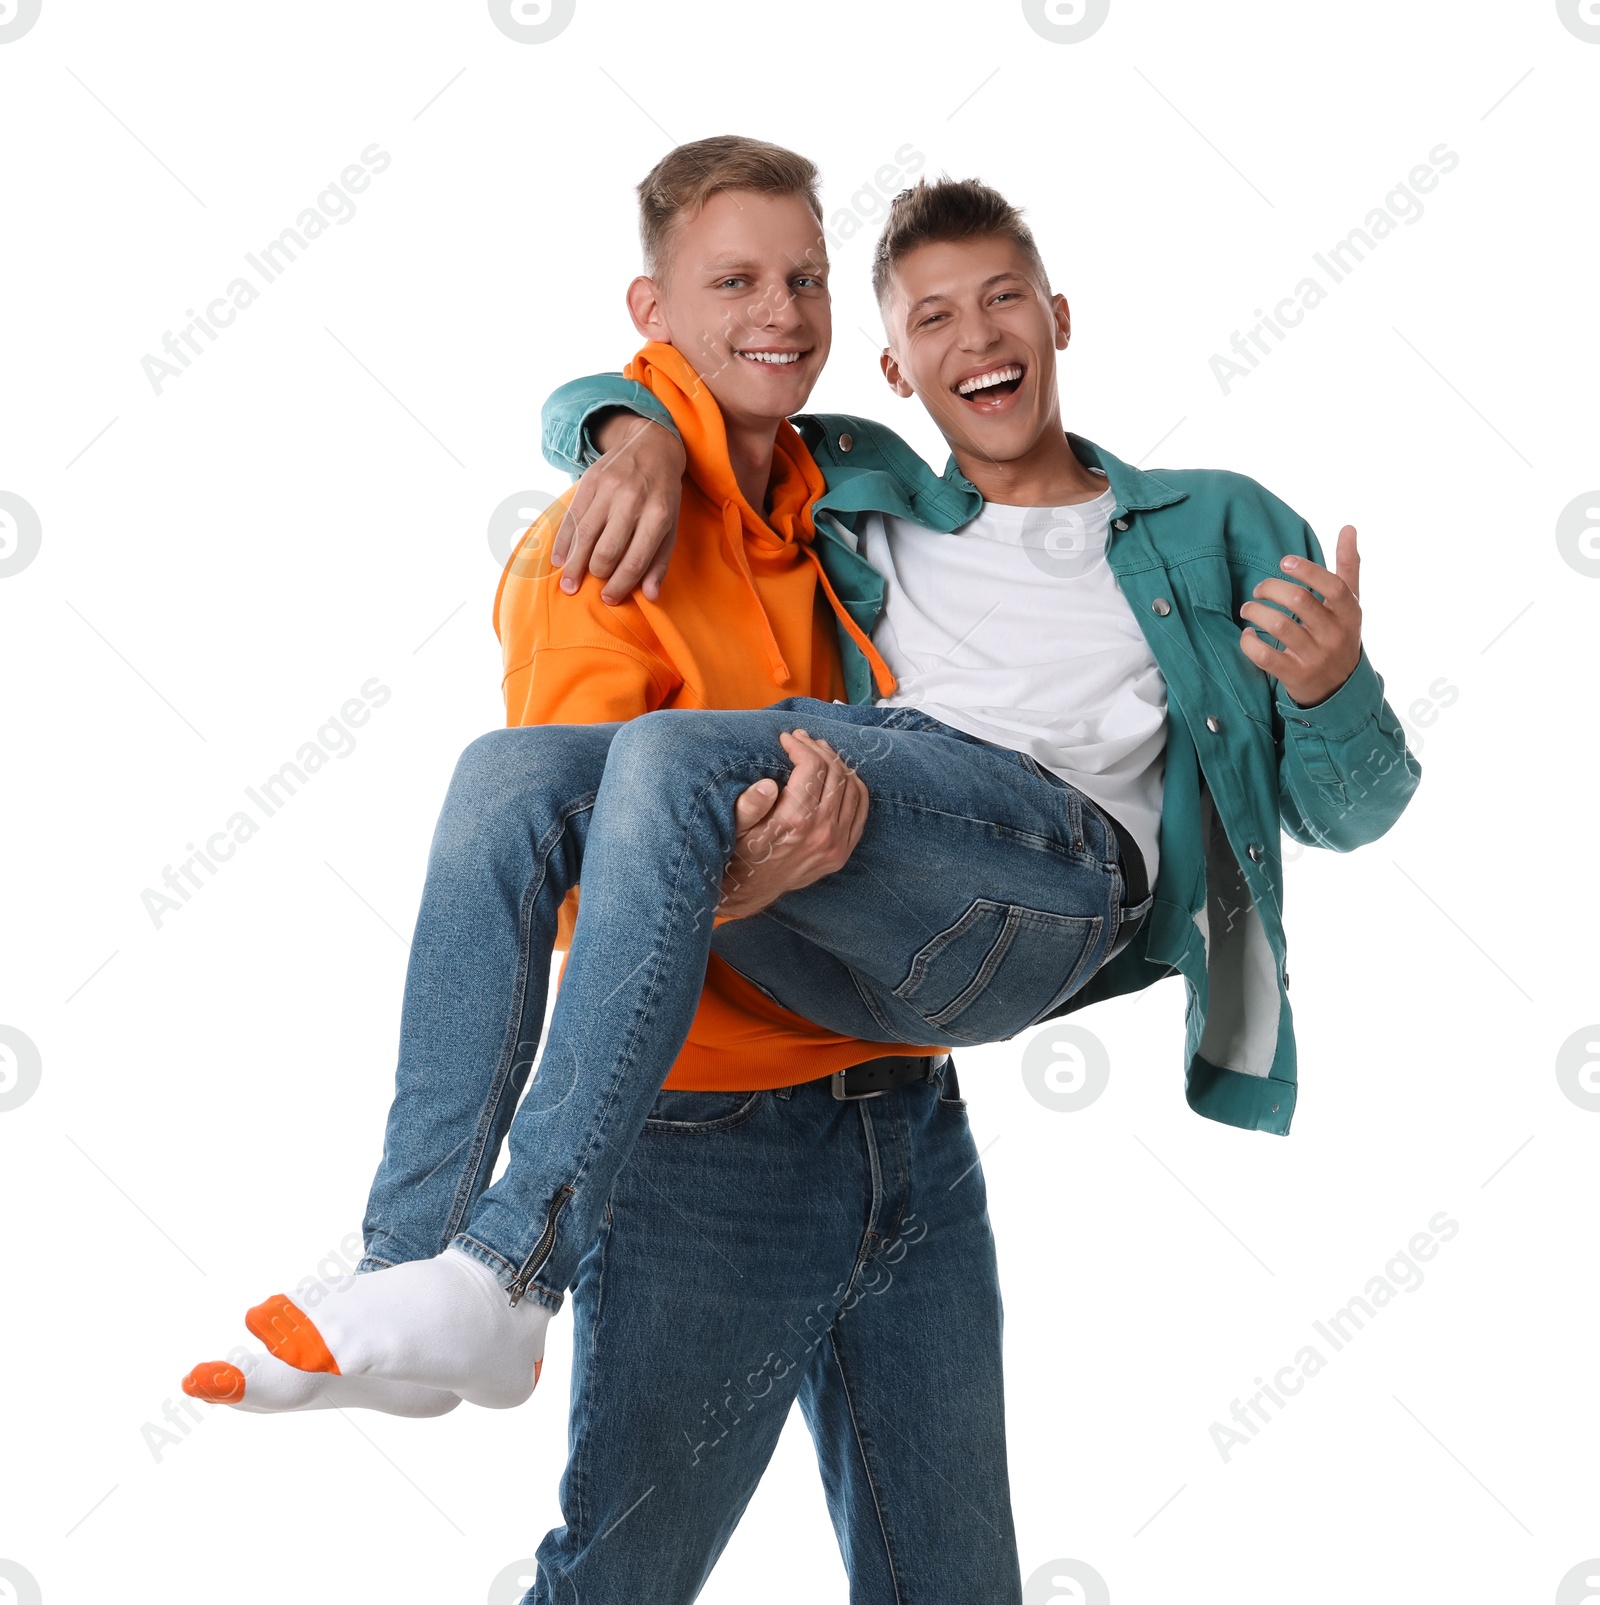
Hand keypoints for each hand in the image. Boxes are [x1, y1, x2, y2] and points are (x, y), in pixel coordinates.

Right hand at [553, 413, 684, 604]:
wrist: (651, 446)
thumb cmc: (663, 496)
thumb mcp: (670, 526)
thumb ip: (659, 561)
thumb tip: (650, 595)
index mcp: (657, 516)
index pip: (634, 560)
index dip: (619, 585)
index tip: (609, 599)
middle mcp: (632, 501)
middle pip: (606, 550)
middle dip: (595, 575)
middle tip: (586, 589)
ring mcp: (608, 489)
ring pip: (584, 535)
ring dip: (573, 564)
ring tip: (567, 584)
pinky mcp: (590, 481)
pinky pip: (571, 517)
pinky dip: (564, 541)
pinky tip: (559, 559)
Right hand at [717, 732, 868, 920]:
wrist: (751, 890)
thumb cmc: (741, 852)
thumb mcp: (735, 828)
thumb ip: (749, 806)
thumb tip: (767, 785)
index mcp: (795, 821)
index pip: (811, 767)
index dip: (800, 746)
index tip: (786, 738)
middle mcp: (822, 832)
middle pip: (834, 773)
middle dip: (818, 749)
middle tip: (802, 739)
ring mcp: (837, 843)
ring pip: (851, 787)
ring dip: (837, 763)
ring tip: (819, 751)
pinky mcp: (843, 851)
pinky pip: (861, 808)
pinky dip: (854, 785)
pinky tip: (840, 774)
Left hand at [1239, 524, 1362, 707]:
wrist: (1339, 687)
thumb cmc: (1340, 634)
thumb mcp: (1350, 603)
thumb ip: (1348, 566)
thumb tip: (1348, 527)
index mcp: (1349, 613)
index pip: (1333, 586)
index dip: (1308, 570)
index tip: (1284, 562)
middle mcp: (1334, 635)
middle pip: (1300, 601)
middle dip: (1271, 589)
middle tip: (1258, 589)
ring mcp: (1315, 657)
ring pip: (1279, 626)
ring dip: (1256, 612)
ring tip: (1249, 608)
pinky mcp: (1294, 675)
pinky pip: (1265, 656)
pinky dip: (1250, 642)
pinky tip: (1248, 635)